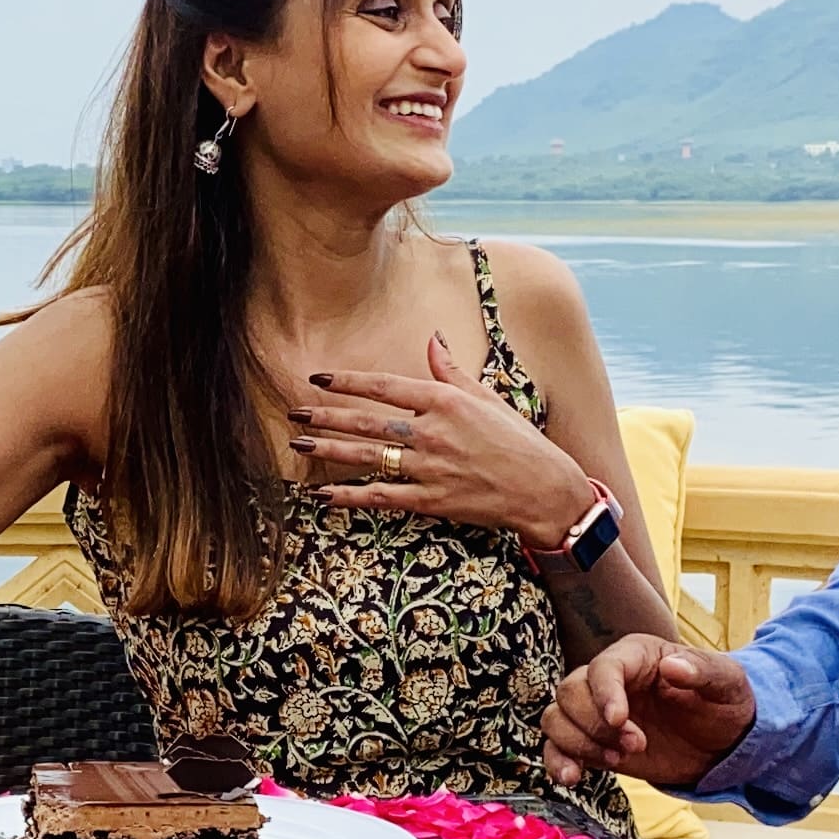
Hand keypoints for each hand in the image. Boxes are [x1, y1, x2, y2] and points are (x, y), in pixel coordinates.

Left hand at [290, 333, 596, 545]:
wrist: (544, 489)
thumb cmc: (518, 441)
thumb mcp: (486, 398)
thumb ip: (451, 371)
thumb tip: (433, 338)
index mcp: (446, 402)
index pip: (385, 387)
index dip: (349, 382)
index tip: (319, 378)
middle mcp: (434, 432)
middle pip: (368, 422)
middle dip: (327, 416)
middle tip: (294, 412)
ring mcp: (431, 468)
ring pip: (368, 458)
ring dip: (330, 451)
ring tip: (298, 446)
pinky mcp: (432, 500)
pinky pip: (382, 497)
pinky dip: (351, 496)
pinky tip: (325, 494)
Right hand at [541, 634, 757, 787]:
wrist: (723, 743)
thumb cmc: (724, 704)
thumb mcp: (727, 683)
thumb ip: (703, 671)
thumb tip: (673, 666)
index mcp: (637, 656)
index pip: (603, 667)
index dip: (604, 693)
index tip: (619, 720)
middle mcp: (608, 680)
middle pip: (571, 692)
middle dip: (596, 724)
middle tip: (636, 745)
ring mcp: (596, 712)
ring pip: (557, 718)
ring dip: (579, 743)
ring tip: (618, 759)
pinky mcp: (593, 742)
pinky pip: (557, 747)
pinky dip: (557, 762)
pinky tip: (573, 778)